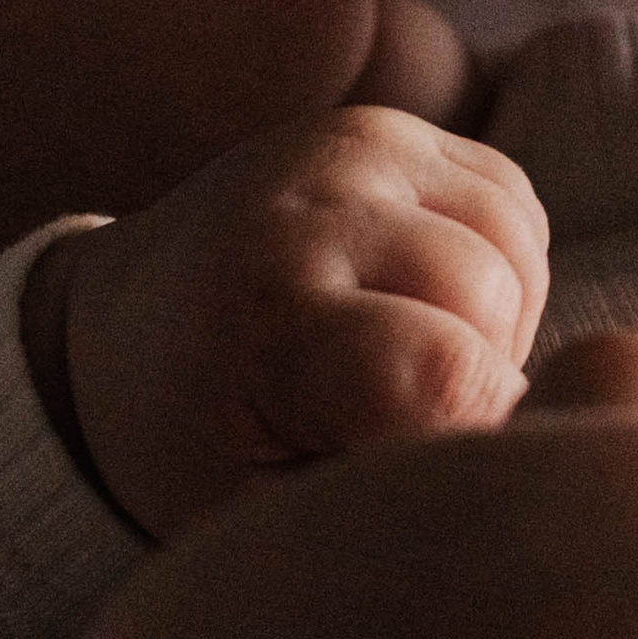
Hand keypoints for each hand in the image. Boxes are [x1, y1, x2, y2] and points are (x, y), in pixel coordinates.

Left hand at [26, 106, 551, 541]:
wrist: (122, 327)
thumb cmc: (197, 447)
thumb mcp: (264, 513)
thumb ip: (386, 491)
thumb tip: (505, 464)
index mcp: (262, 311)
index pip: (446, 374)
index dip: (475, 435)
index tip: (430, 469)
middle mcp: (306, 202)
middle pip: (492, 296)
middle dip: (481, 375)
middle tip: (405, 416)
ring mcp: (350, 146)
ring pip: (515, 244)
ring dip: (498, 318)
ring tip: (415, 359)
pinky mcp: (384, 125)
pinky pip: (510, 199)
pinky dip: (497, 263)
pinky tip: (428, 302)